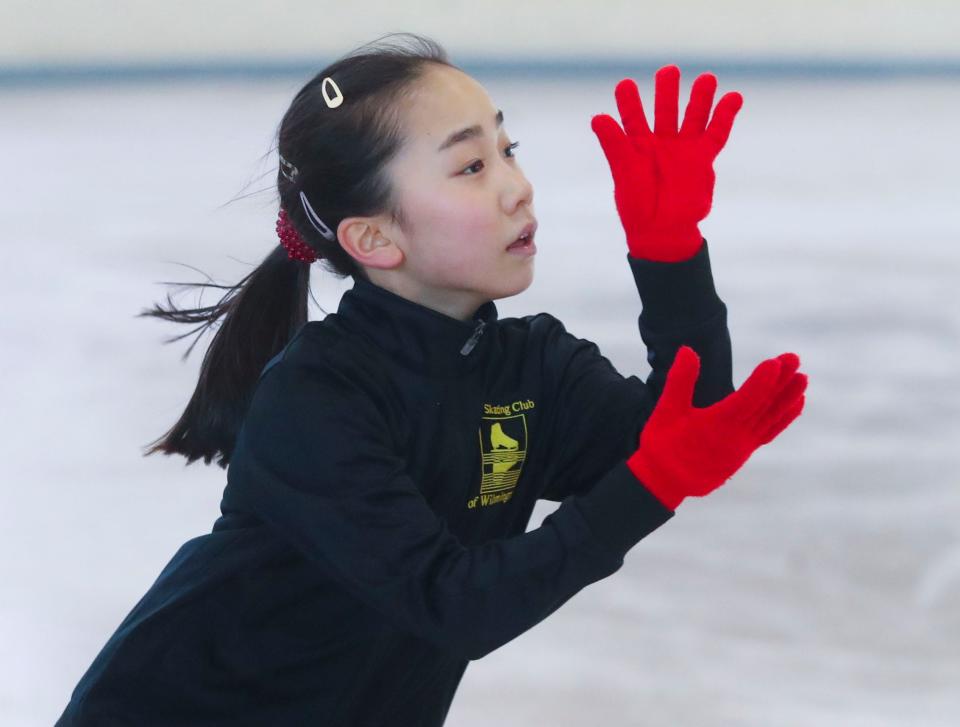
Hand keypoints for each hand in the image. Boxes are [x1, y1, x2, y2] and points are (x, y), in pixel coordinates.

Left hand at [591, 65, 742, 261]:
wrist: (662, 230)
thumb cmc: (638, 205)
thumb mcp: (623, 172)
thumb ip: (614, 144)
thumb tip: (598, 117)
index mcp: (636, 146)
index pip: (632, 117)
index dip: (628, 101)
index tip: (625, 84)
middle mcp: (659, 143)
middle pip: (664, 109)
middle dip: (667, 90)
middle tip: (669, 70)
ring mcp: (682, 149)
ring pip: (692, 116)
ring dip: (699, 97)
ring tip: (706, 78)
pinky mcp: (702, 159)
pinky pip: (716, 133)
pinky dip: (725, 116)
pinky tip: (733, 97)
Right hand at [627, 346, 806, 508]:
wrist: (665, 482)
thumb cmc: (662, 445)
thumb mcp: (666, 411)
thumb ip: (680, 380)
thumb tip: (688, 350)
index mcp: (717, 424)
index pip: (747, 399)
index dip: (763, 380)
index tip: (776, 362)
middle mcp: (736, 436)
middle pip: (765, 405)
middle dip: (781, 381)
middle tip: (795, 359)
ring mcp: (743, 445)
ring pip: (772, 418)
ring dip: (788, 397)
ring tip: (803, 378)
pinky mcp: (744, 451)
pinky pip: (770, 431)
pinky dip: (785, 417)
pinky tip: (796, 404)